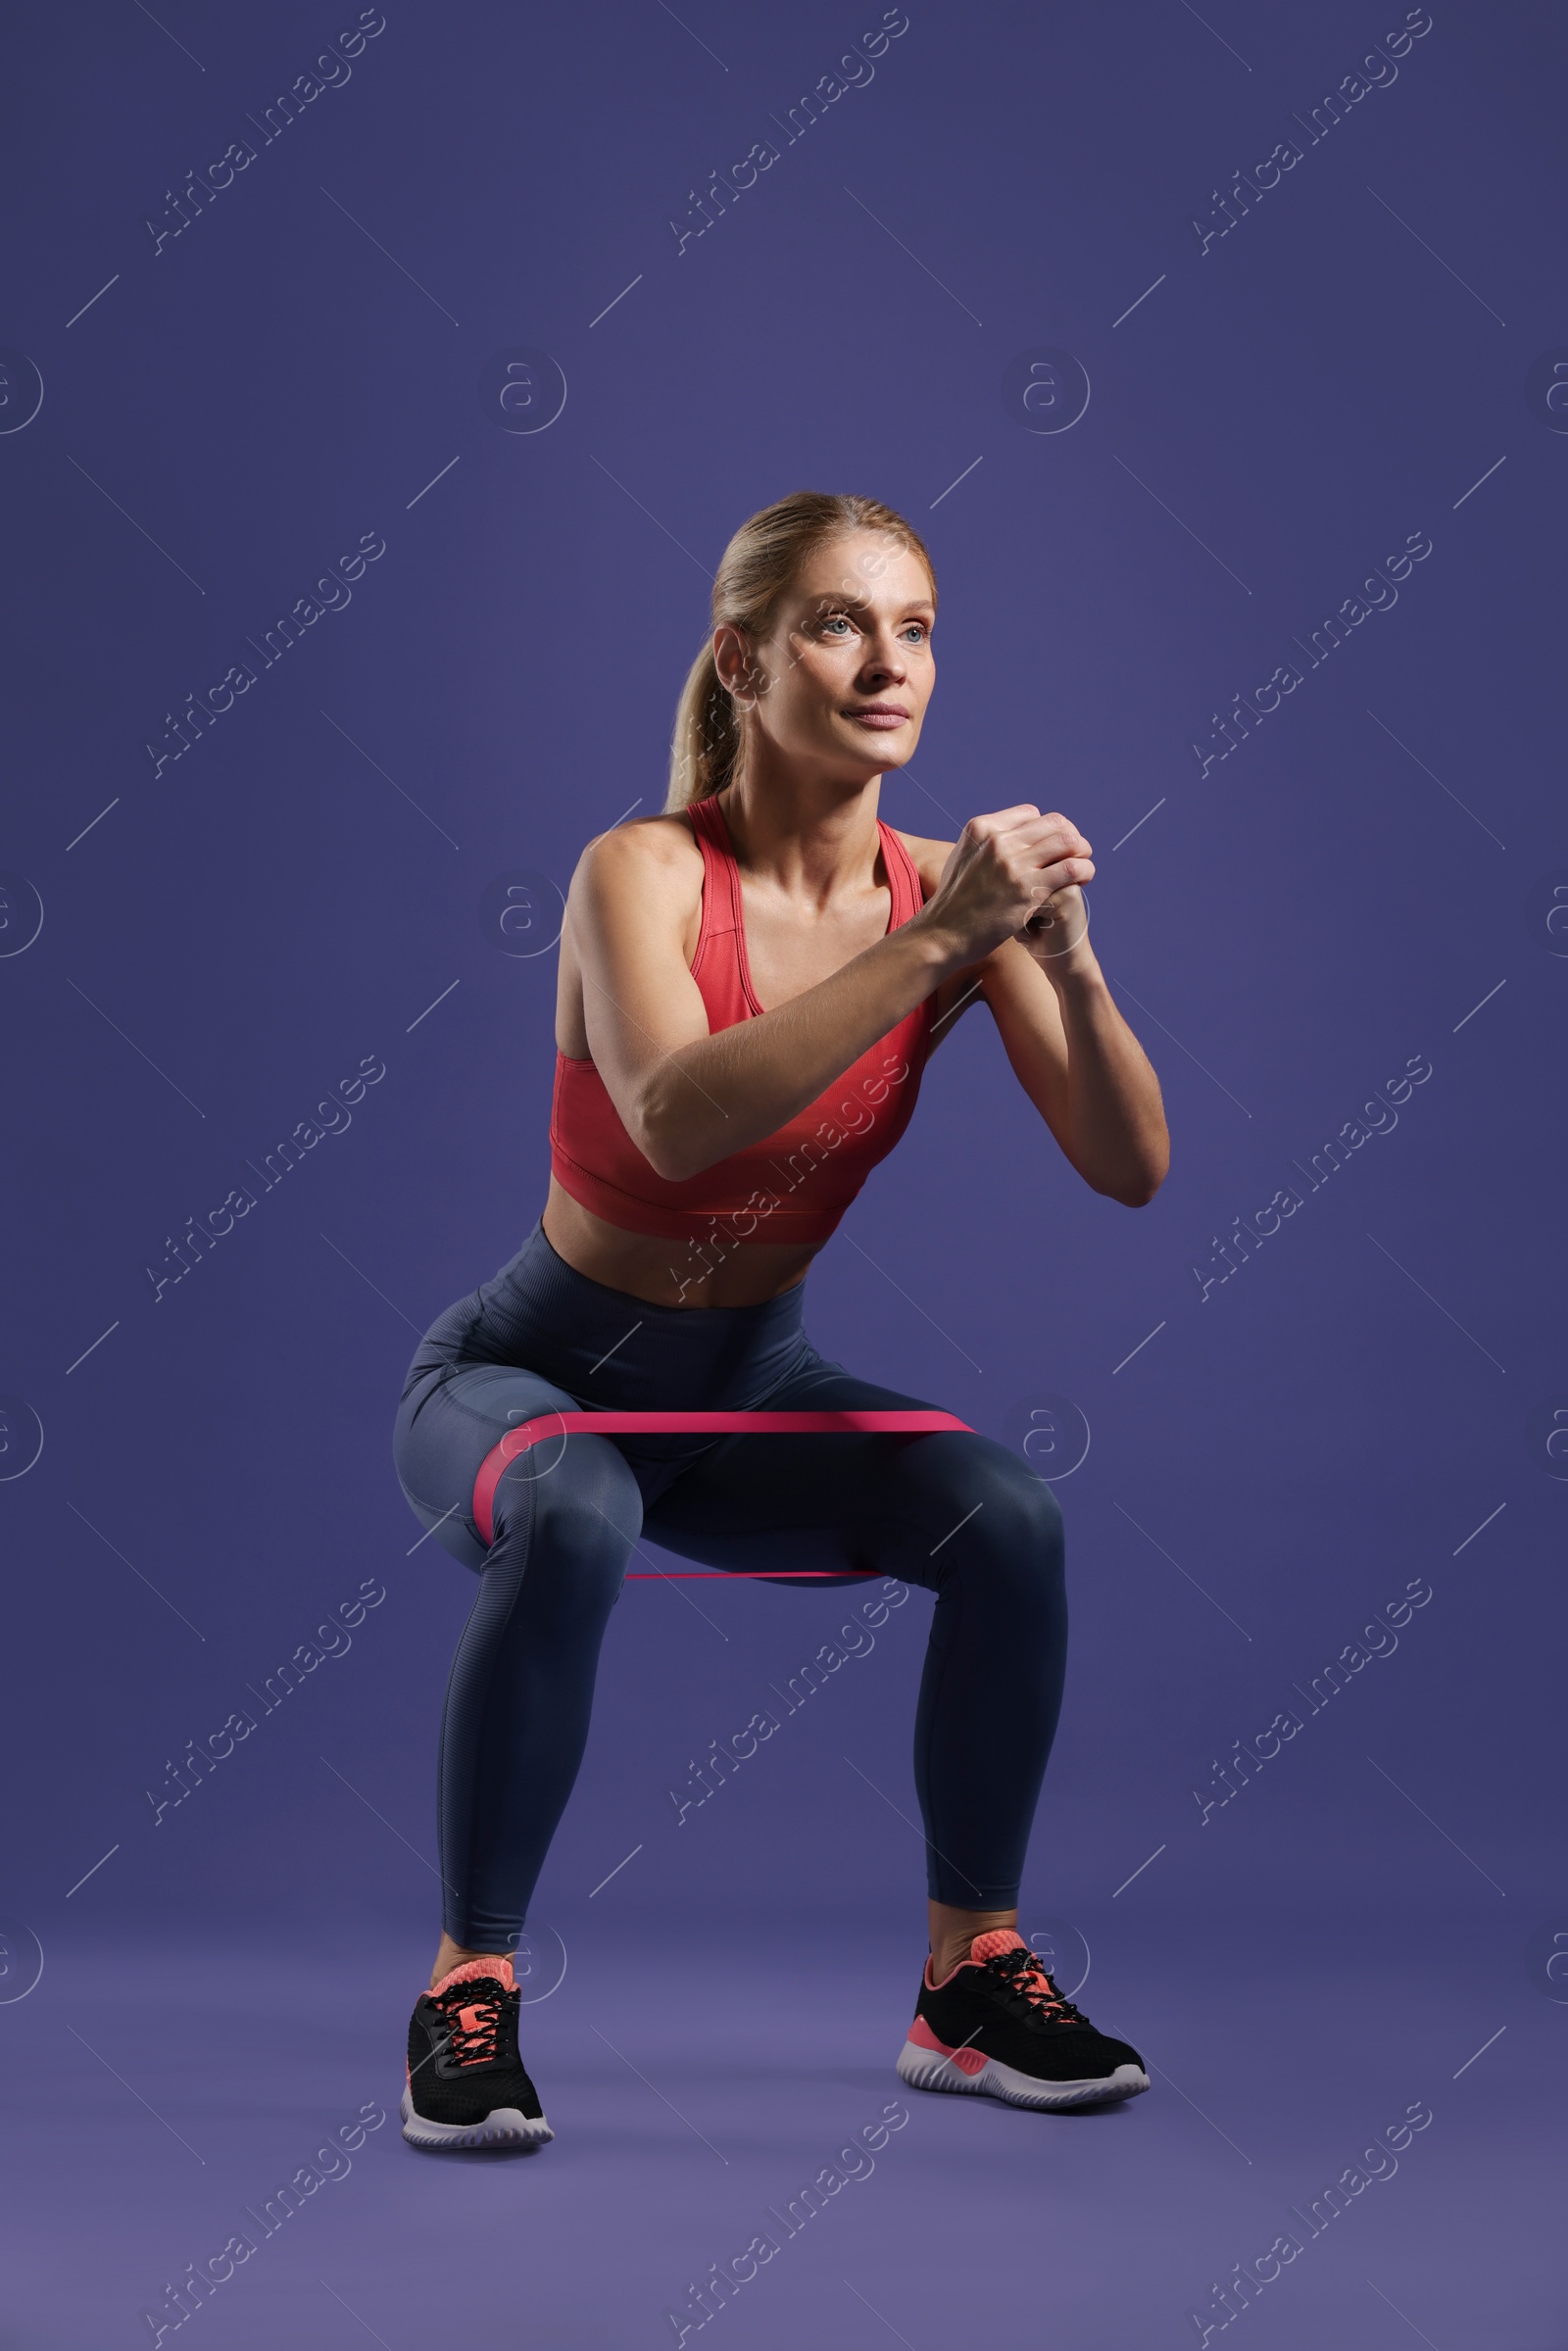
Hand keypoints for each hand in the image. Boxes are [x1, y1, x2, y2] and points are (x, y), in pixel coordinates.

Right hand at [919, 805, 1095, 967]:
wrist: (943, 935)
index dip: (1046, 829)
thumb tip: (1012, 834)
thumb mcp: (962, 858)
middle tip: (1077, 853)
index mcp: (982, 828)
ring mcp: (1013, 865)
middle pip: (1054, 823)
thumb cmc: (953, 903)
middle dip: (1070, 837)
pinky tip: (1084, 880)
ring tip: (1083, 868)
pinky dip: (1084, 871)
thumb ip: (985, 843)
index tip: (1051, 846)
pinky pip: (1071, 869)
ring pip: (1068, 842)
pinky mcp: (1028, 890)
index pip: (1031, 814)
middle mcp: (998, 840)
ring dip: (1082, 852)